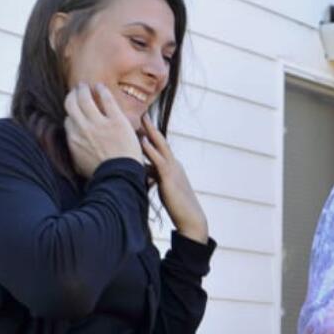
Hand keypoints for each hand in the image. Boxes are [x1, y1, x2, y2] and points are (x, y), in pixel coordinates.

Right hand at [64, 83, 143, 177]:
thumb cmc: (101, 173)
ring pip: (85, 98)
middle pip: (71, 104)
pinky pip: (106, 100)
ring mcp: (99, 123)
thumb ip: (74, 149)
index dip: (72, 114)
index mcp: (73, 139)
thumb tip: (72, 142)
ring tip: (86, 86)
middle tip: (77, 90)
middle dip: (73, 95)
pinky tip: (100, 87)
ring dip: (84, 89)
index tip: (77, 111)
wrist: (119, 177)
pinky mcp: (116, 121)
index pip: (68, 119)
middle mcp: (82, 128)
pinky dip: (102, 91)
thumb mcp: (79, 163)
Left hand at [140, 115, 207, 243]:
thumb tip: (143, 171)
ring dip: (151, 133)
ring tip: (142, 120)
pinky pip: (158, 161)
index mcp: (173, 167)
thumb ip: (155, 177)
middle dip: (152, 128)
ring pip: (161, 147)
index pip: (161, 148)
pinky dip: (150, 150)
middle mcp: (174, 165)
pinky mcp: (169, 178)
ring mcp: (173, 170)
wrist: (192, 219)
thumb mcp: (165, 188)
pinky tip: (142, 142)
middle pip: (162, 142)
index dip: (153, 136)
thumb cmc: (178, 207)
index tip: (143, 124)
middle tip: (143, 114)